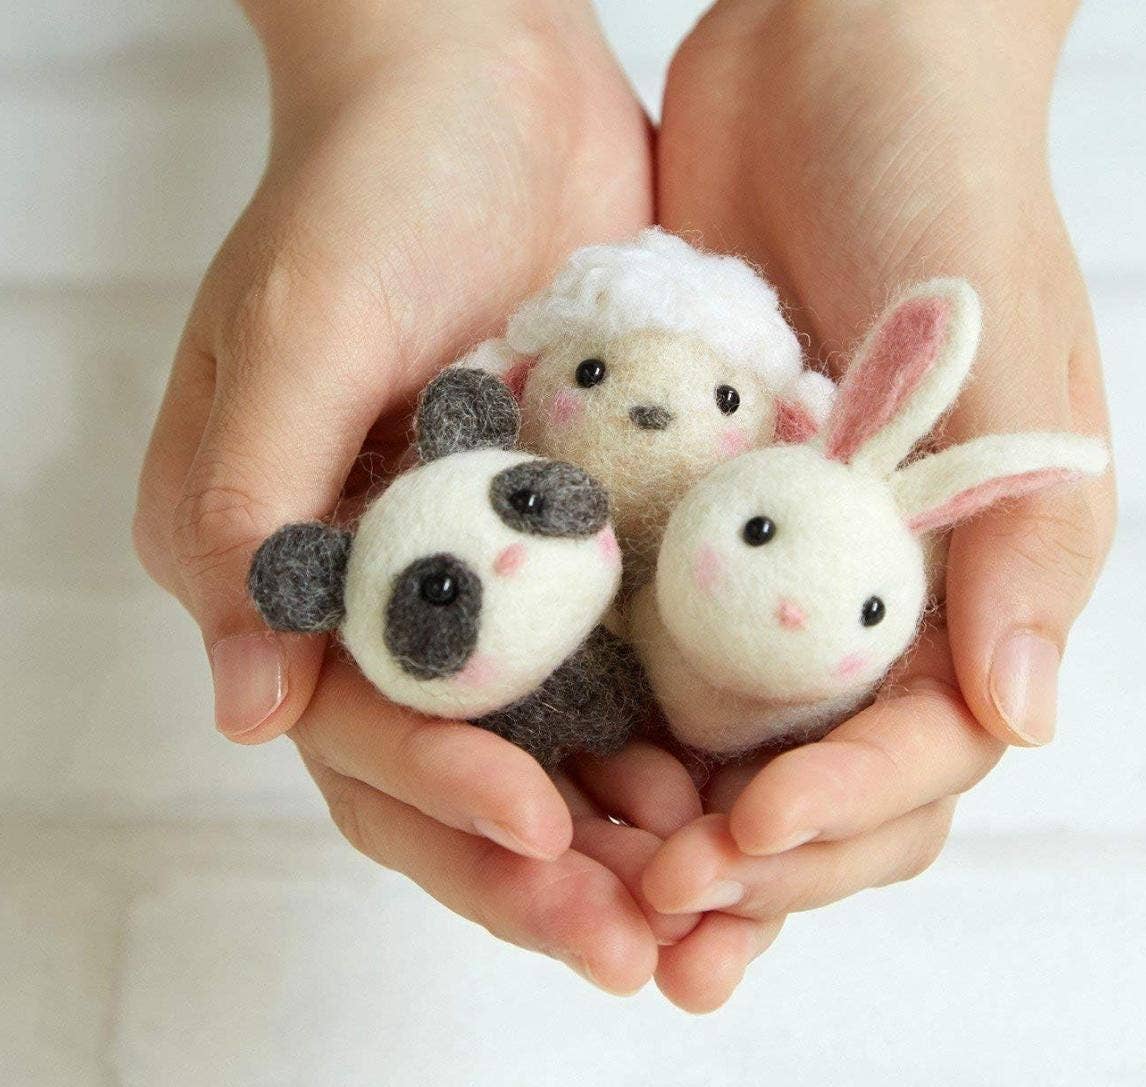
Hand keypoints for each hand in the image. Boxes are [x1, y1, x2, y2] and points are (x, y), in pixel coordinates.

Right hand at [132, 0, 695, 992]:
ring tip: (702, 905)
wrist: (481, 81)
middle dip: (540, 870)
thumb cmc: (367, 186)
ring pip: (550, 748)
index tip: (542, 833)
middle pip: (455, 775)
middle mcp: (387, 593)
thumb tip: (244, 705)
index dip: (441, 797)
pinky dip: (672, 740)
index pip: (355, 726)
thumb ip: (252, 506)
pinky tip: (732, 790)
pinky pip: (625, 669)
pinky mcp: (581, 541)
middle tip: (637, 944)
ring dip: (621, 834)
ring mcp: (491, 575)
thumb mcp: (297, 328)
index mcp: (285, 566)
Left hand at [645, 0, 1115, 1005]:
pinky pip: (653, 643)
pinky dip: (612, 718)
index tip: (738, 848)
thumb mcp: (1002, 353)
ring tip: (594, 893)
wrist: (834, 54)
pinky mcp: (691, 513)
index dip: (836, 821)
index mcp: (974, 573)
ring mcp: (779, 555)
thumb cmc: (942, 183)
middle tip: (658, 928)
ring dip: (669, 826)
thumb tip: (1024, 722)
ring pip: (730, 740)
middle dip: (750, 866)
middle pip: (824, 778)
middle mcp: (876, 586)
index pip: (917, 752)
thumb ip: (1018, 543)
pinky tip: (553, 769)